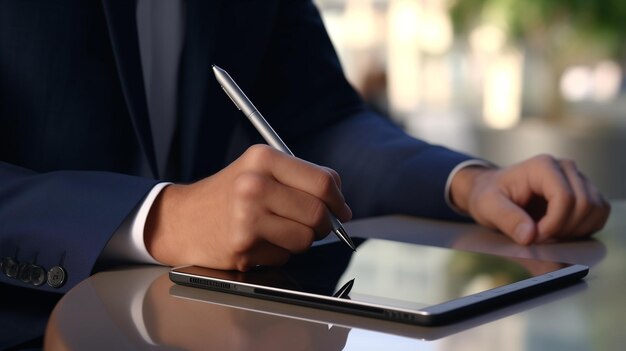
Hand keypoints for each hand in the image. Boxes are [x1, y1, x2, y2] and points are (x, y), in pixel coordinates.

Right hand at [144, 144, 351, 269]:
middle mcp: (254, 185)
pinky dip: (279, 253)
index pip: (323, 182)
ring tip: (277, 230)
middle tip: (312, 224)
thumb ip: (301, 178)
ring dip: (300, 240)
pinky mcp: (243, 246)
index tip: (340, 210)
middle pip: (318, 213)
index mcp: (263, 158)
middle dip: (322, 224)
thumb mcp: (259, 170)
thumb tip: (340, 204)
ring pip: (305, 239)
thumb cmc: (227, 194)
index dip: (338, 200)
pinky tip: (259, 242)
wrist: (182, 219)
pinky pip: (285, 256)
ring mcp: (247, 217)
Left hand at [450, 154, 610, 244]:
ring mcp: (577, 179)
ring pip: (596, 209)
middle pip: (584, 204)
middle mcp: (565, 168)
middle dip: (564, 229)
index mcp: (542, 166)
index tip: (535, 236)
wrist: (490, 191)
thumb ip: (507, 220)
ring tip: (549, 233)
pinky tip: (561, 231)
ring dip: (575, 230)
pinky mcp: (584, 192)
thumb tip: (530, 236)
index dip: (554, 224)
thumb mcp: (488, 207)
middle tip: (540, 237)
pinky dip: (584, 228)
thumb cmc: (488, 195)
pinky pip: (599, 214)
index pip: (565, 198)